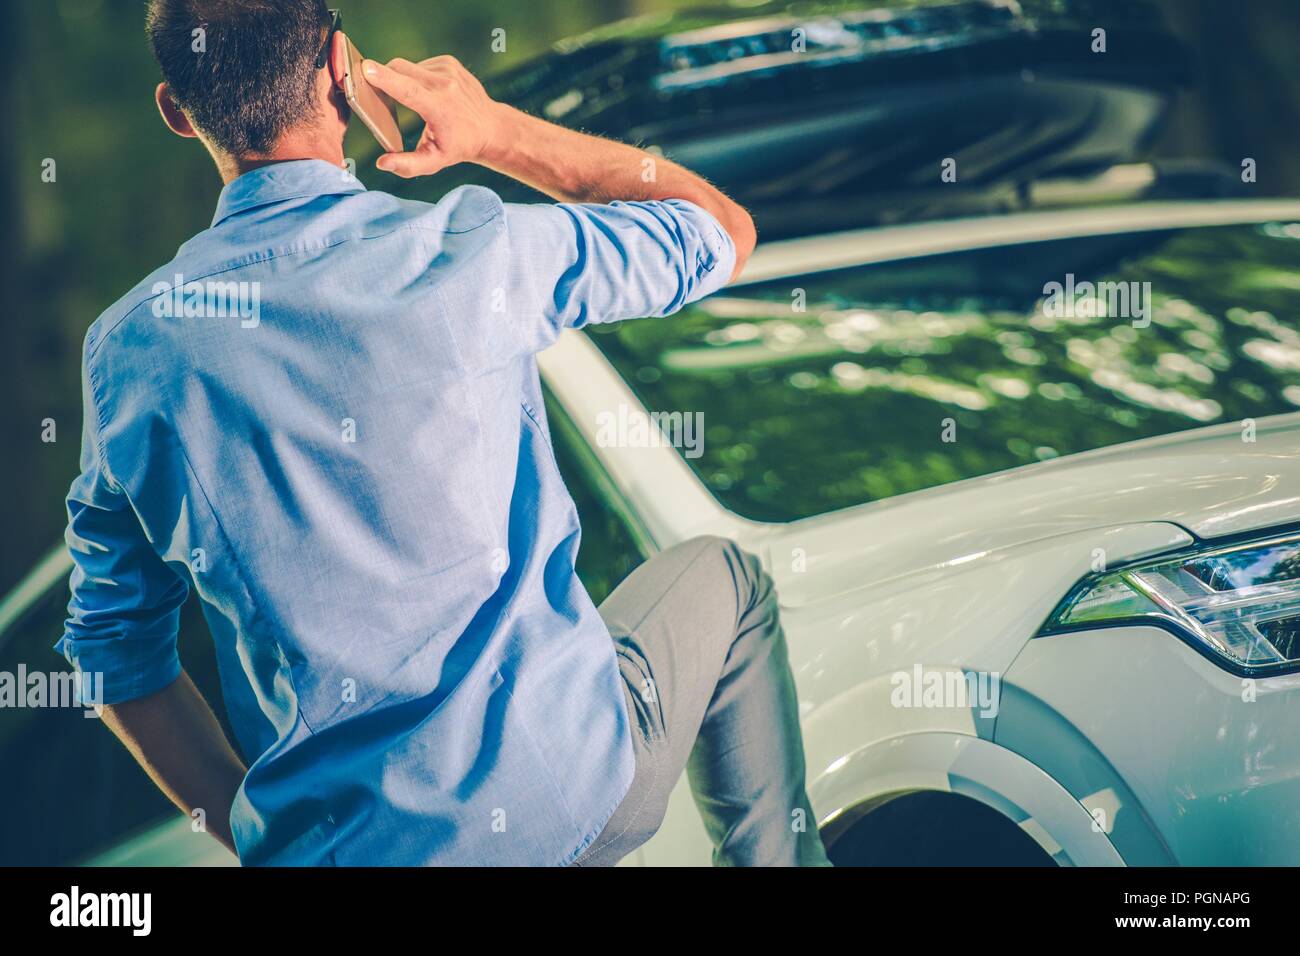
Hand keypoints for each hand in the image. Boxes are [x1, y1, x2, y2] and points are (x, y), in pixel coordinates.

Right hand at [362, 56, 507, 177]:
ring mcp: (448, 70)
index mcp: (440, 108)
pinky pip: (419, 65)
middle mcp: (445, 84)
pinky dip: (415, 76)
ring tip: (414, 102)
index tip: (366, 70)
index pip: (407, 89)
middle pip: (399, 70)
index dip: (385, 79)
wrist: (490, 128)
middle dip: (383, 78)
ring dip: (401, 80)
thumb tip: (382, 163)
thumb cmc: (458, 147)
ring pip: (407, 66)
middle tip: (378, 94)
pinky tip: (427, 92)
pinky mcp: (449, 62)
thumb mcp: (435, 161)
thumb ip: (407, 165)